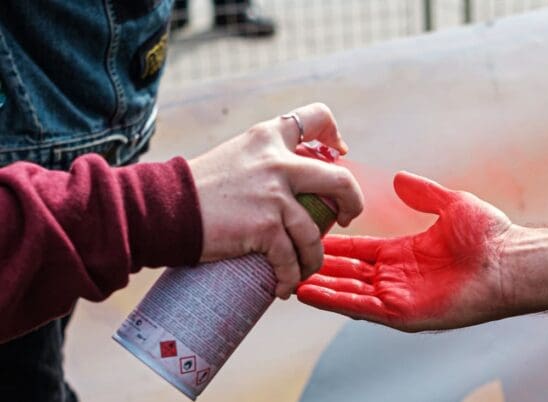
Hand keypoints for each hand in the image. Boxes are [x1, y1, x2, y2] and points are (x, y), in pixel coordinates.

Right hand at [188, 103, 363, 298]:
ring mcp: (274, 195)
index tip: (338, 153)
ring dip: (313, 258)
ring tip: (301, 269)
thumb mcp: (234, 158)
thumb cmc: (195, 190)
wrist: (162, 209)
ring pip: (315, 233)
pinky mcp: (265, 227)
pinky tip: (282, 285)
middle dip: (352, 203)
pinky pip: (291, 259)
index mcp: (268, 138)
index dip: (334, 134)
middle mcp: (277, 161)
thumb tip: (290, 186)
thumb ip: (264, 164)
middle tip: (345, 218)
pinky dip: (290, 277)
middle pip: (340, 180)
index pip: (315, 117)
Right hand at [297, 171, 514, 330]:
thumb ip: (423, 193)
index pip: (360, 250)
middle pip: (348, 272)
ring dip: (319, 285)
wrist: (510, 260)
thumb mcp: (450, 204)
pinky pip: (361, 306)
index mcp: (404, 254)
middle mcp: (397, 277)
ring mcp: (398, 296)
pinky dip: (333, 300)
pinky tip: (309, 292)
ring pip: (347, 291)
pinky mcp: (402, 313)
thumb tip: (399, 179)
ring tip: (287, 277)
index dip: (335, 245)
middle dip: (319, 267)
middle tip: (288, 258)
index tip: (310, 236)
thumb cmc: (489, 236)